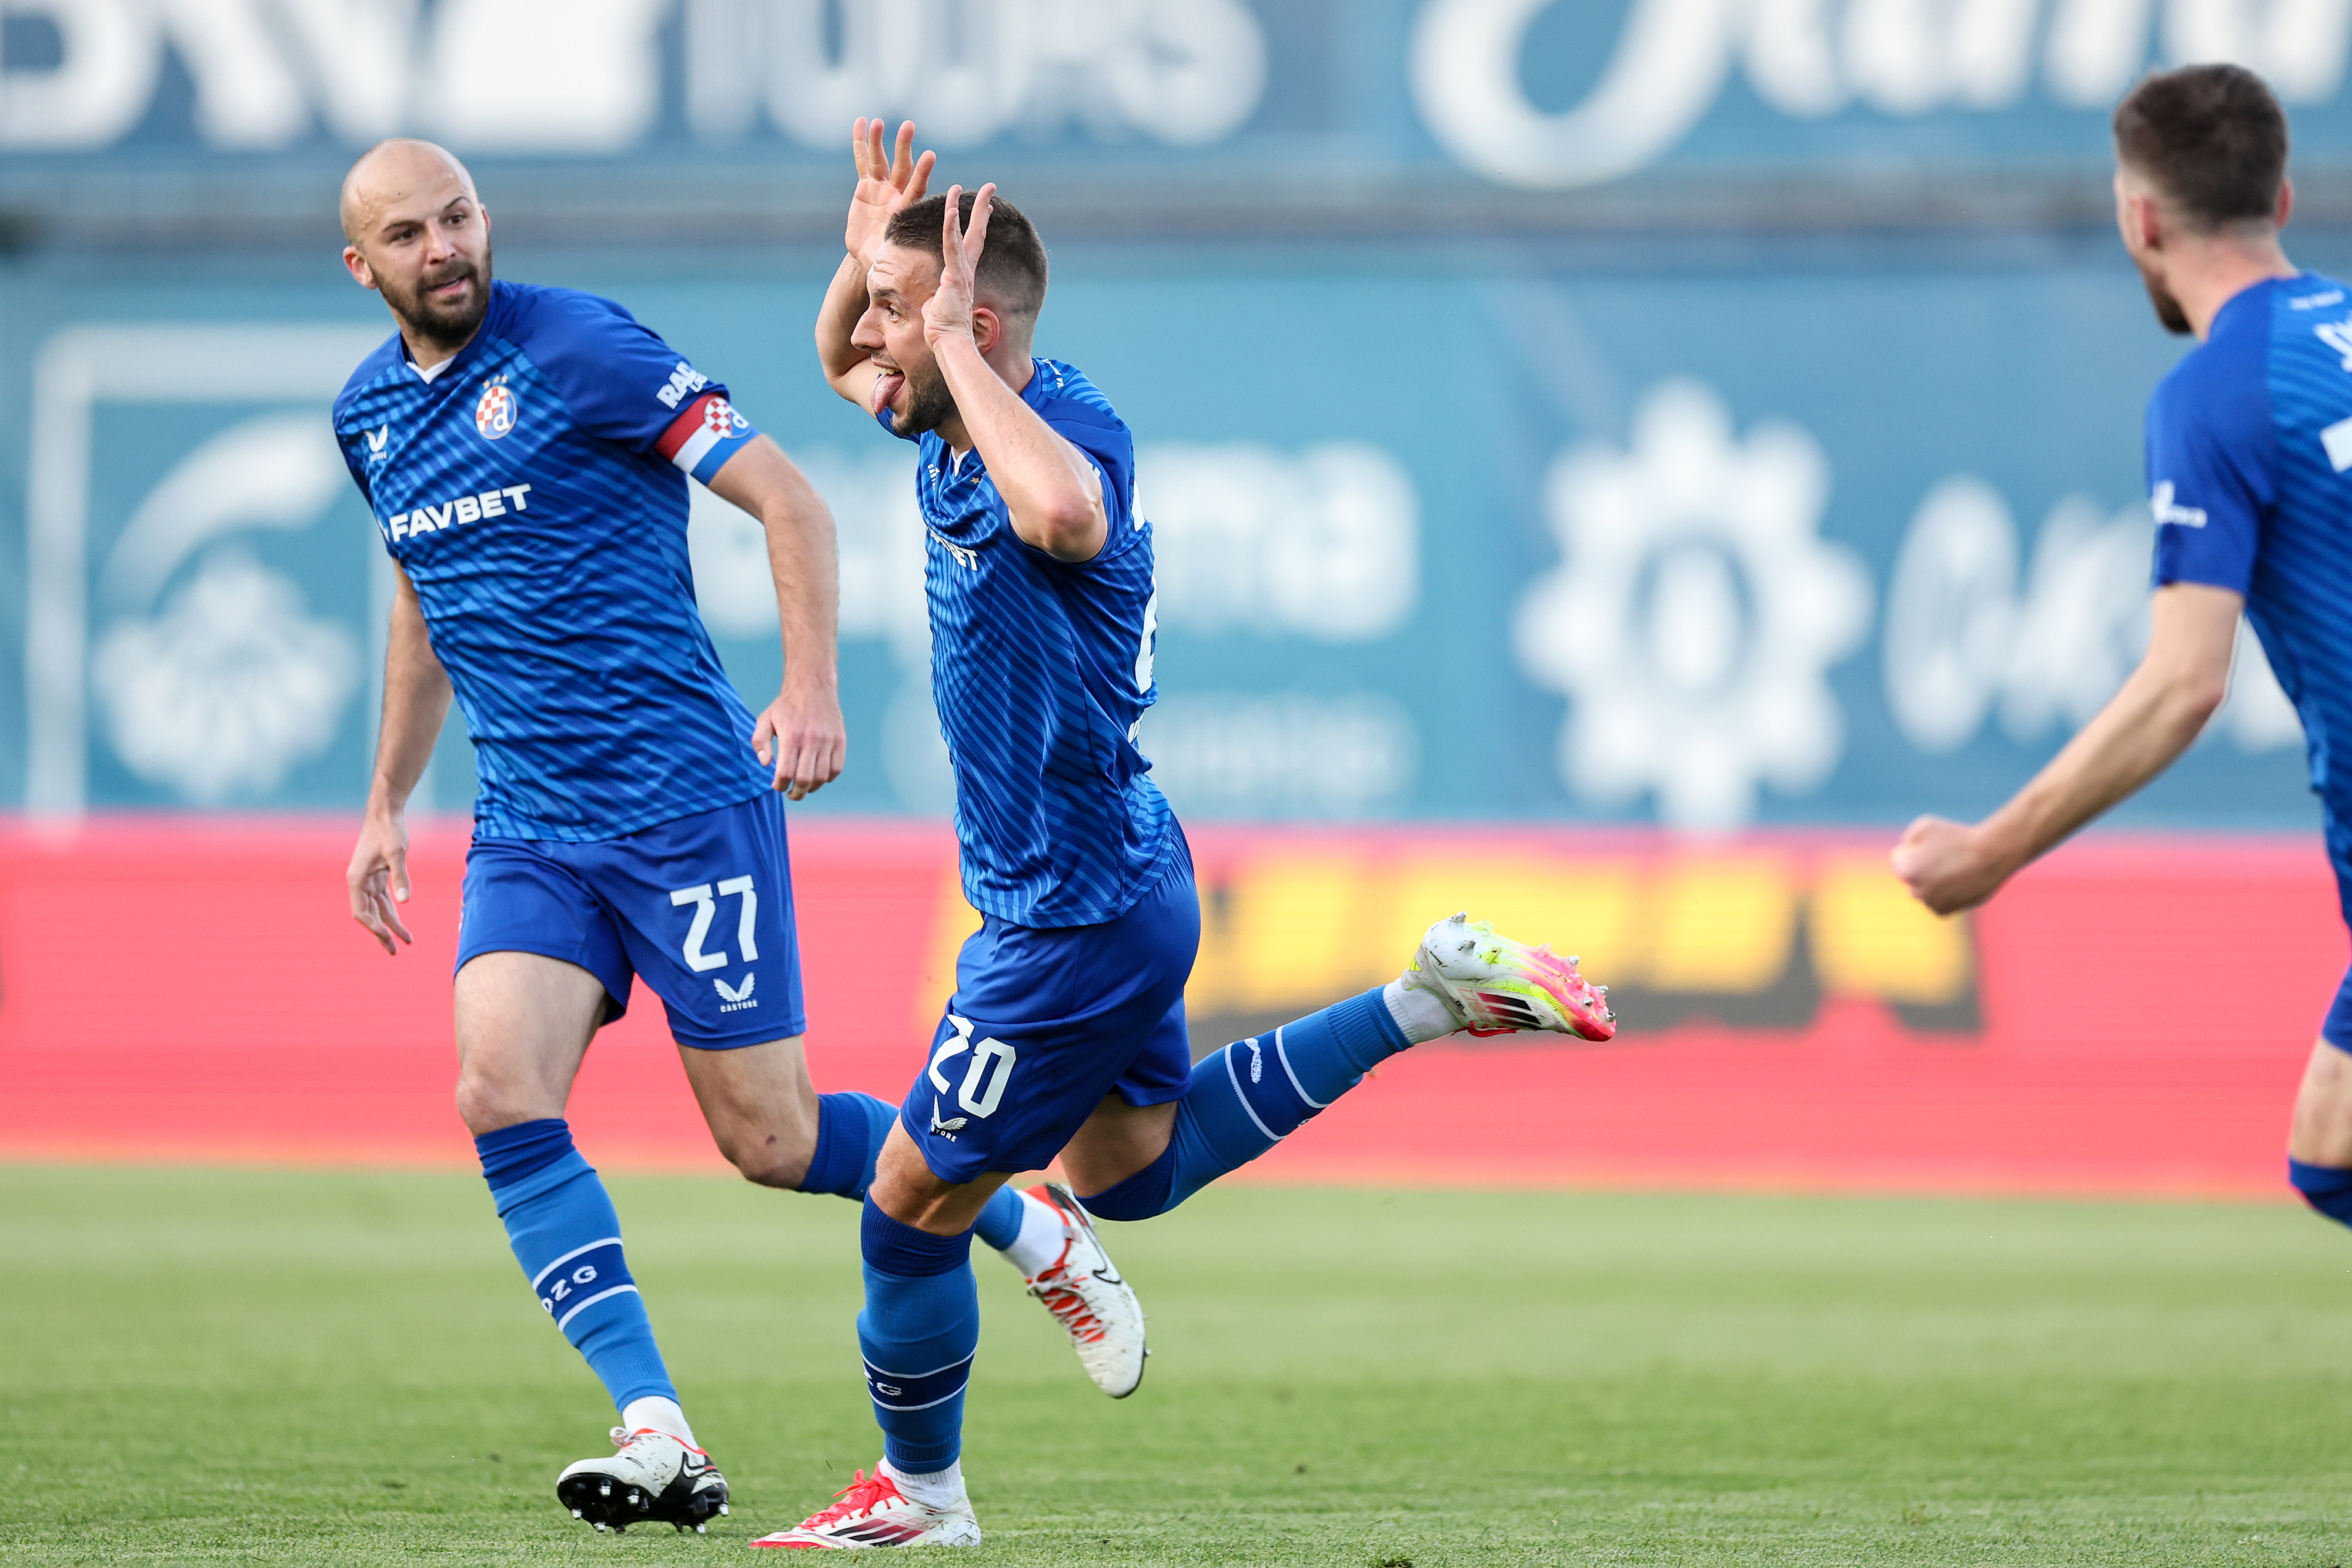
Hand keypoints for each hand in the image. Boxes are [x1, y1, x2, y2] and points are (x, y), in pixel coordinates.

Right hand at [347, 809, 413, 955]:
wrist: (386, 812)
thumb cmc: (389, 830)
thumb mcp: (397, 852)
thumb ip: (400, 876)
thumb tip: (404, 902)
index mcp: (356, 880)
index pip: (362, 912)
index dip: (374, 928)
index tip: (388, 938)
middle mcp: (359, 882)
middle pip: (369, 915)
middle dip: (382, 933)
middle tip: (395, 952)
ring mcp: (367, 879)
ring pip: (378, 908)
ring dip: (390, 924)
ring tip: (405, 940)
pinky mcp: (377, 875)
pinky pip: (383, 898)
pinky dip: (392, 910)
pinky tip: (400, 921)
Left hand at [754, 684, 846, 800]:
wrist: (813, 685)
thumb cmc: (786, 705)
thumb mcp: (765, 719)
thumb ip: (759, 742)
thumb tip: (765, 764)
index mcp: (791, 737)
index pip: (785, 773)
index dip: (780, 785)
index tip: (777, 786)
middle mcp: (811, 740)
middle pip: (805, 780)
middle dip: (796, 793)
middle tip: (791, 793)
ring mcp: (828, 741)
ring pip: (821, 777)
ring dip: (812, 787)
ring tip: (804, 786)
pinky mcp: (840, 740)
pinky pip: (836, 769)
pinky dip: (827, 778)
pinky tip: (818, 775)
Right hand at [846, 118, 932, 264]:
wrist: (872, 255)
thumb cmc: (886, 261)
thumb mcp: (891, 263)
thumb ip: (896, 263)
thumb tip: (904, 280)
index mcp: (905, 210)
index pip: (917, 188)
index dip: (922, 173)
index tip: (930, 156)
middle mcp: (895, 195)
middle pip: (901, 167)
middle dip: (903, 148)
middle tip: (908, 127)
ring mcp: (881, 188)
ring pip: (880, 160)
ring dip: (879, 141)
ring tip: (878, 122)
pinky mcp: (865, 186)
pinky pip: (862, 160)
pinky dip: (861, 143)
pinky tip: (861, 122)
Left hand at [923, 183, 992, 349]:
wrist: (949, 343)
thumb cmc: (942, 332)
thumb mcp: (935, 310)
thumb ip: (933, 301)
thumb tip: (928, 304)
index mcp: (962, 277)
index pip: (971, 245)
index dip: (977, 224)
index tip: (985, 208)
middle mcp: (966, 271)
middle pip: (977, 232)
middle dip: (983, 208)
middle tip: (990, 187)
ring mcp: (962, 272)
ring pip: (964, 233)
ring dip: (961, 208)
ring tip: (960, 187)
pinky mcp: (954, 276)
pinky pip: (951, 247)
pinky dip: (951, 228)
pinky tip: (951, 210)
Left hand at [1890, 815, 2010, 914]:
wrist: (1991, 856)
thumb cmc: (1958, 837)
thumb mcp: (1925, 825)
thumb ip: (1907, 838)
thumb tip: (1905, 851)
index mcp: (1906, 870)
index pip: (1898, 858)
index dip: (1914, 848)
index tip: (1933, 845)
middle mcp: (1915, 891)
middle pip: (1911, 876)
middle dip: (1922, 867)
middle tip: (1945, 857)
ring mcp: (1930, 903)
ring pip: (1924, 890)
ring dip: (1932, 882)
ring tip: (1953, 868)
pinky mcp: (1944, 912)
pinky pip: (1936, 901)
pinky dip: (1943, 893)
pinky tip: (1957, 881)